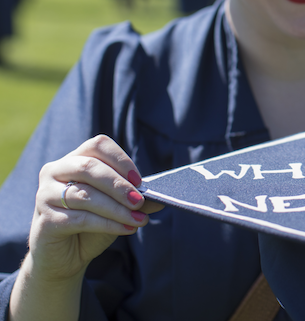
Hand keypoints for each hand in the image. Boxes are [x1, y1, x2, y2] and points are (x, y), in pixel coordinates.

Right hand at [25, 134, 163, 282]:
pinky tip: (126, 229)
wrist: (64, 257)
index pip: (98, 145)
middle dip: (119, 185)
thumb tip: (162, 196)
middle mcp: (55, 172)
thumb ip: (134, 198)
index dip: (121, 160)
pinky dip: (108, 224)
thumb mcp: (116, 206)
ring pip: (86, 195)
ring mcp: (45, 195)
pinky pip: (81, 218)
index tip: (139, 181)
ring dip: (118, 208)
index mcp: (73, 159)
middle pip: (89, 167)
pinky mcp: (45, 220)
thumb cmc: (91, 224)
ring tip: (139, 219)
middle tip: (139, 201)